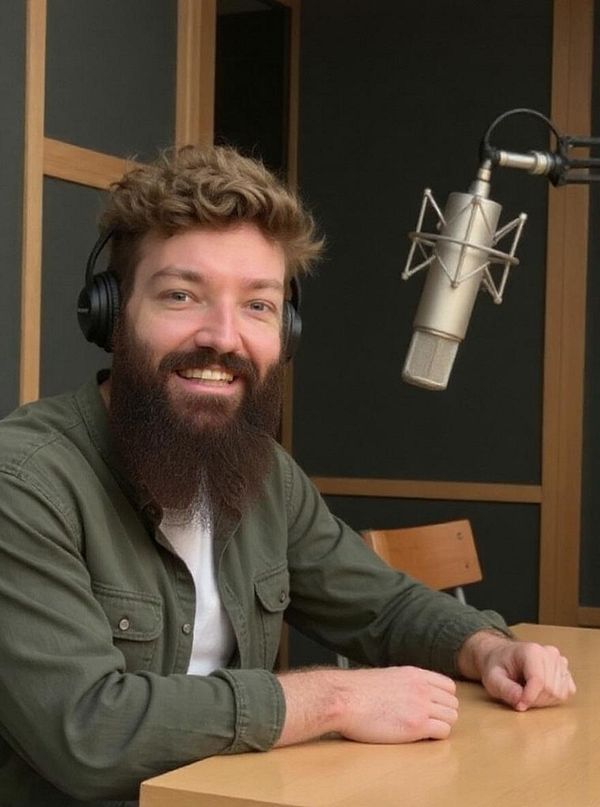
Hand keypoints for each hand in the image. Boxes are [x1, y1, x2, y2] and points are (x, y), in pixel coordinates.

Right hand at [336, 666, 458, 742]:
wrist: (343, 698)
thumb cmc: (356, 691)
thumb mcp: (387, 677)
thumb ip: (404, 683)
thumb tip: (408, 694)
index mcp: (414, 674)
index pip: (449, 687)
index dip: (443, 700)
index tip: (432, 709)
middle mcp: (422, 687)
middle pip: (453, 703)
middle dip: (444, 714)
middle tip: (428, 723)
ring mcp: (421, 705)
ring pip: (451, 718)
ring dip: (440, 726)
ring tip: (422, 731)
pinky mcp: (416, 725)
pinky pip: (443, 732)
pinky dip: (435, 737)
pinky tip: (418, 737)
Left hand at [457, 631, 575, 710]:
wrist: (504, 657)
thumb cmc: (498, 666)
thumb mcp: (493, 678)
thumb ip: (505, 689)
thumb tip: (520, 702)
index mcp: (531, 651)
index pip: (539, 681)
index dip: (529, 698)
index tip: (519, 705)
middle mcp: (549, 653)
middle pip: (550, 689)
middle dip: (535, 700)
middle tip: (520, 696)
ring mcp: (560, 661)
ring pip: (559, 693)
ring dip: (543, 700)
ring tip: (528, 691)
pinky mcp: (565, 671)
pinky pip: (567, 692)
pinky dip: (553, 698)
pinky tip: (539, 691)